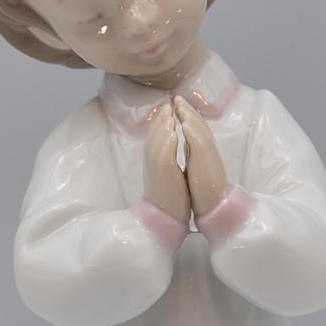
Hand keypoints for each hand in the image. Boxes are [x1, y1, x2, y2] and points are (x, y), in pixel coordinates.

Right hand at [142, 103, 190, 222]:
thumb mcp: (168, 174)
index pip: (154, 138)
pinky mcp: (163, 178)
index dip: (159, 123)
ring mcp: (156, 171)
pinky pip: (163, 159)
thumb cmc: (170, 197)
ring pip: (156, 144)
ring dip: (162, 128)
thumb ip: (166, 158)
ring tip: (169, 114)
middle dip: (160, 120)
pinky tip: (172, 134)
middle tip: (167, 105)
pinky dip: (167, 145)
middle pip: (153, 137)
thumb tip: (170, 143)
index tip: (167, 110)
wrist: (165, 220)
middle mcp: (152, 164)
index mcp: (154, 163)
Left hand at [174, 95, 227, 217]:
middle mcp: (207, 151)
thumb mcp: (196, 167)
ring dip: (190, 115)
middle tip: (176, 98)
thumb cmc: (204, 192)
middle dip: (187, 110)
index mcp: (202, 153)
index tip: (176, 105)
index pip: (195, 129)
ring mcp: (209, 156)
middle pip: (198, 125)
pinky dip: (193, 132)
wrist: (214, 208)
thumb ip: (192, 154)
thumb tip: (186, 143)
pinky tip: (185, 123)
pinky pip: (201, 144)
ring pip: (200, 130)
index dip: (187, 116)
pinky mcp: (208, 164)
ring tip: (179, 104)